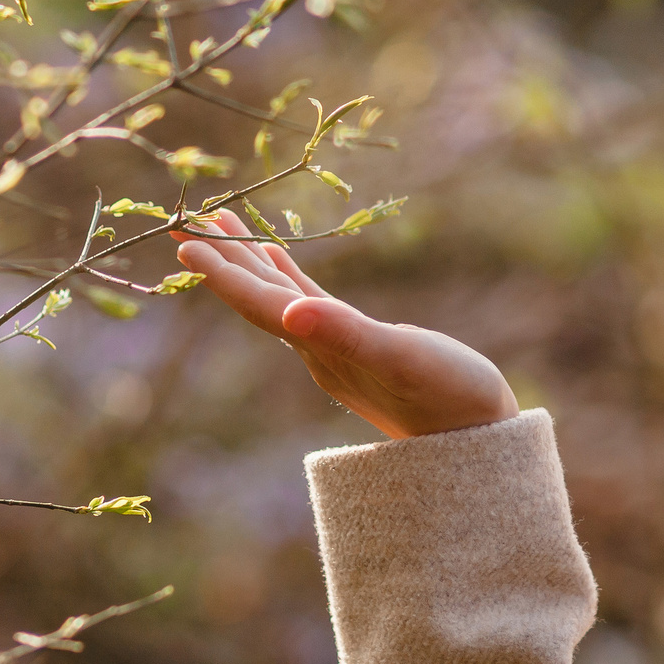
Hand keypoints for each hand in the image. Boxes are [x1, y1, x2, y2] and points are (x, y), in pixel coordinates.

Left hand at [174, 209, 518, 438]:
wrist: (477, 441)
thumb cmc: (449, 398)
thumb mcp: (400, 359)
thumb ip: (347, 336)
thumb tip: (293, 314)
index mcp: (322, 350)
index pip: (261, 306)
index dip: (224, 274)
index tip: (186, 242)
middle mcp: (318, 350)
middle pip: (258, 299)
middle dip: (223, 261)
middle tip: (186, 223)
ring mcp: (335, 349)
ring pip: (278, 296)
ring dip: (248, 263)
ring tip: (220, 226)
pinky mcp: (359, 344)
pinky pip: (309, 301)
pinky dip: (287, 275)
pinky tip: (275, 257)